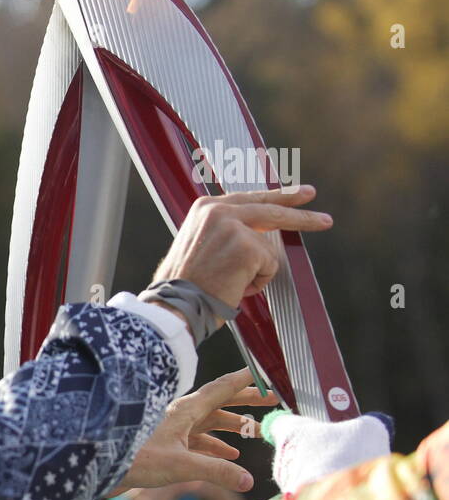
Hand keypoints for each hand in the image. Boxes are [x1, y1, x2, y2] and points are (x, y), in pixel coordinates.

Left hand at [109, 368, 278, 494]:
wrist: (98, 466)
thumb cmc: (133, 458)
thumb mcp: (180, 465)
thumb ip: (215, 471)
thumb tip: (248, 480)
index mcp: (184, 410)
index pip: (220, 389)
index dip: (243, 382)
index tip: (264, 376)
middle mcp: (179, 415)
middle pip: (218, 403)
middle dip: (244, 402)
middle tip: (270, 400)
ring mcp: (172, 429)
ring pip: (208, 423)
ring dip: (232, 427)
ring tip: (255, 433)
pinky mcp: (165, 445)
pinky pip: (197, 441)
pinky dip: (215, 446)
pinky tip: (229, 455)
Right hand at [152, 186, 332, 314]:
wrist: (174, 304)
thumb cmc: (184, 284)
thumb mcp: (198, 245)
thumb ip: (223, 231)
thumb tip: (257, 234)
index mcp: (206, 207)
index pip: (251, 198)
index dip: (279, 197)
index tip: (301, 194)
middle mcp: (219, 210)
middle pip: (272, 210)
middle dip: (302, 216)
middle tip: (325, 221)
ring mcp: (234, 226)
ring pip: (267, 251)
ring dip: (254, 273)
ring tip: (226, 284)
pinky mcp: (247, 246)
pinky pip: (269, 267)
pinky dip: (256, 283)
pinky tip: (233, 287)